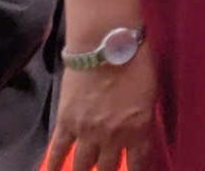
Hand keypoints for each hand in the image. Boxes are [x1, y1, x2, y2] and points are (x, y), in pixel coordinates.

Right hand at [45, 44, 159, 169]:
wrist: (106, 45)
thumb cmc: (137, 62)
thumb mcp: (151, 94)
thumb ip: (143, 117)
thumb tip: (139, 130)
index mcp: (138, 129)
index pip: (138, 164)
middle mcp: (112, 137)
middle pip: (107, 169)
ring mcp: (87, 132)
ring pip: (82, 165)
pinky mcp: (66, 123)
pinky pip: (58, 150)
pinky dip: (54, 165)